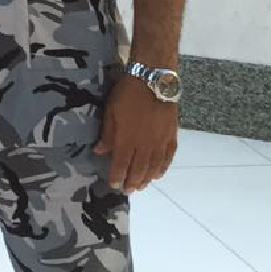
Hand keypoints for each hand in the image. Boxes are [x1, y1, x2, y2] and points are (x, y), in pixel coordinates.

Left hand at [93, 74, 178, 192]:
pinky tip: (159, 174)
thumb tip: (99, 151)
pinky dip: (163, 167)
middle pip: (138, 169)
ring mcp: (160, 142)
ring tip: (142, 186)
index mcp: (127, 140)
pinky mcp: (171, 136)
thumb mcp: (110, 111)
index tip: (113, 185)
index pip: (121, 164)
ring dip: (147, 178)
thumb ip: (107, 134)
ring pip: (154, 166)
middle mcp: (145, 145)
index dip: (117, 176)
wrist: (154, 80)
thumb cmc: (127, 93)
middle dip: (132, 182)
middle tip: (128, 191)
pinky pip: (168, 157)